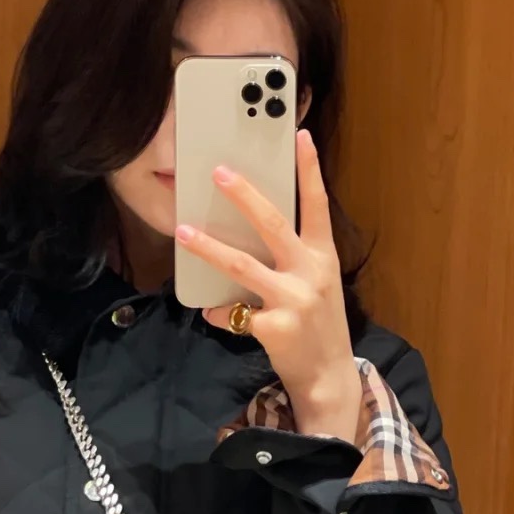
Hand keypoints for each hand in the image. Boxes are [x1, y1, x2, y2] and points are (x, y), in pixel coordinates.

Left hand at [175, 128, 361, 442]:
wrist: (328, 376)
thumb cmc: (318, 326)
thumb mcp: (318, 284)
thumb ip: (294, 258)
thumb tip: (252, 231)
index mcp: (323, 257)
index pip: (317, 205)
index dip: (310, 170)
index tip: (300, 136)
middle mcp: (310, 273)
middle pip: (272, 224)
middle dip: (244, 195)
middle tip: (218, 172)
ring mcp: (293, 300)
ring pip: (242, 265)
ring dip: (209, 247)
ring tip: (184, 232)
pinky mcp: (275, 327)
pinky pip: (234, 313)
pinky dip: (218, 312)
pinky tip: (209, 312)